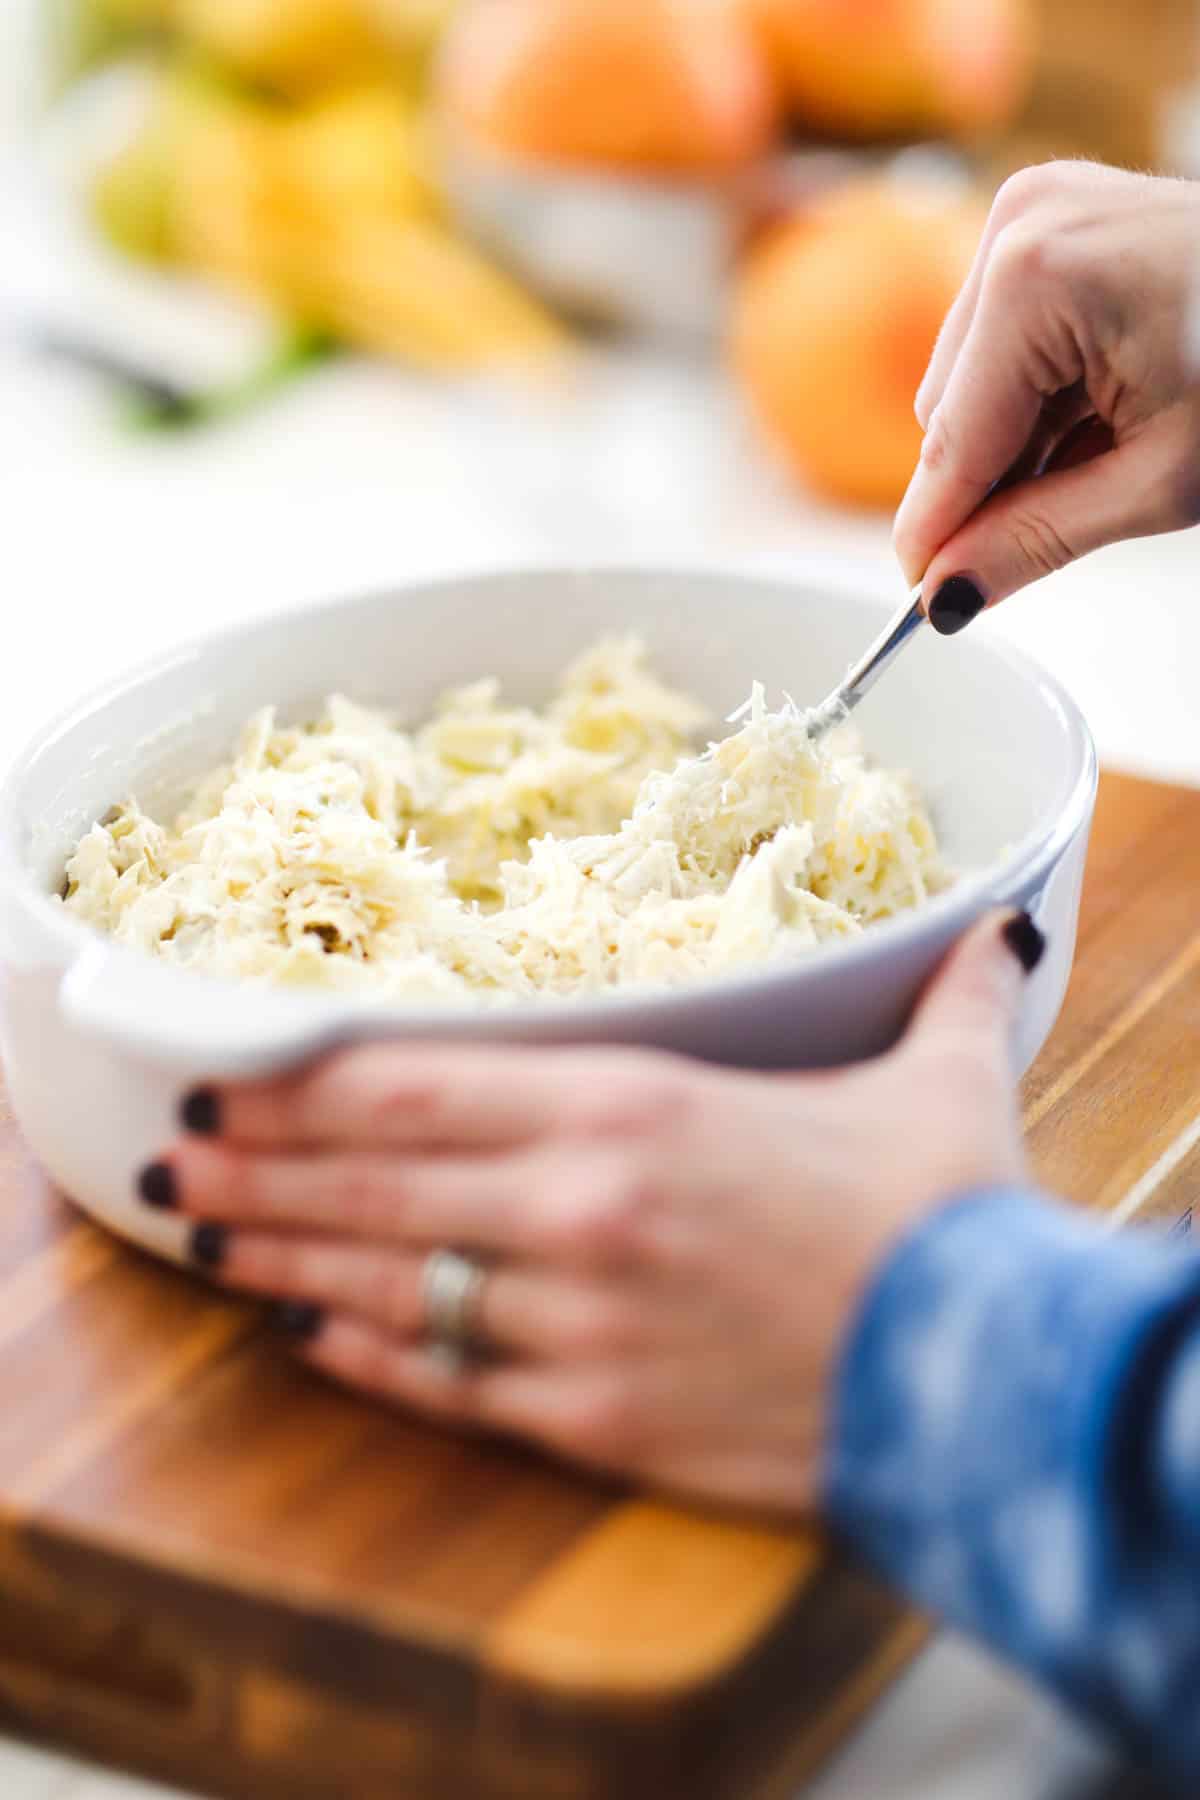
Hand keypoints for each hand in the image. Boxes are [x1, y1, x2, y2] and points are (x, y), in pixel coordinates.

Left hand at [140, 911, 1040, 1515]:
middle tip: (179, 1159)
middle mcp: (579, 1203)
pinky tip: (313, 1335)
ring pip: (388, 1280)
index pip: (420, 1085)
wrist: (984, 1379)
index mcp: (634, 1105)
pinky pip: (448, 1382)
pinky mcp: (593, 1415)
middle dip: (261, 1169)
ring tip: (208, 1242)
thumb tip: (996, 932)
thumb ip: (939, 994)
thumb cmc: (947, 1217)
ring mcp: (574, 1317)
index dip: (308, 1084)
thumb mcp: (937, 1083)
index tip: (232, 1077)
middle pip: (373, 1181)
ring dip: (286, 1257)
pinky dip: (369, 1356)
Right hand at [893, 162, 1199, 630]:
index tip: (921, 598)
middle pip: (947, 413)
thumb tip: (947, 594)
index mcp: (1035, 278)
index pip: (952, 444)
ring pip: (969, 384)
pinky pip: (1001, 343)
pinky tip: (1101, 410)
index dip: (935, 534)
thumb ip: (1035, 540)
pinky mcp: (1050, 221)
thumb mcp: (1160, 481)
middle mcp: (1019, 227)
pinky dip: (1039, 396)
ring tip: (1111, 445)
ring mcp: (1033, 213)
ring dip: (1019, 439)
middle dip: (994, 479)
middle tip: (1072, 515)